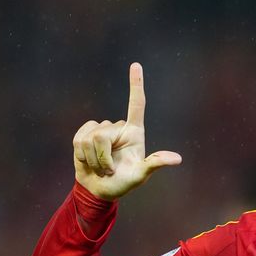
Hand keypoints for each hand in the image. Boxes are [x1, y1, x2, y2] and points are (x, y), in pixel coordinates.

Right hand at [72, 63, 181, 200]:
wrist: (100, 190)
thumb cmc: (124, 183)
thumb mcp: (141, 175)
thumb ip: (155, 164)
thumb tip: (177, 159)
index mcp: (135, 132)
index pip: (137, 104)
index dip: (136, 84)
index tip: (136, 65)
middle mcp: (118, 127)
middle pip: (104, 133)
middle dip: (103, 157)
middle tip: (109, 170)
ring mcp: (100, 130)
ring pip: (90, 138)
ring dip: (93, 159)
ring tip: (101, 167)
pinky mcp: (83, 135)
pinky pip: (78, 140)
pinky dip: (82, 156)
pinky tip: (88, 162)